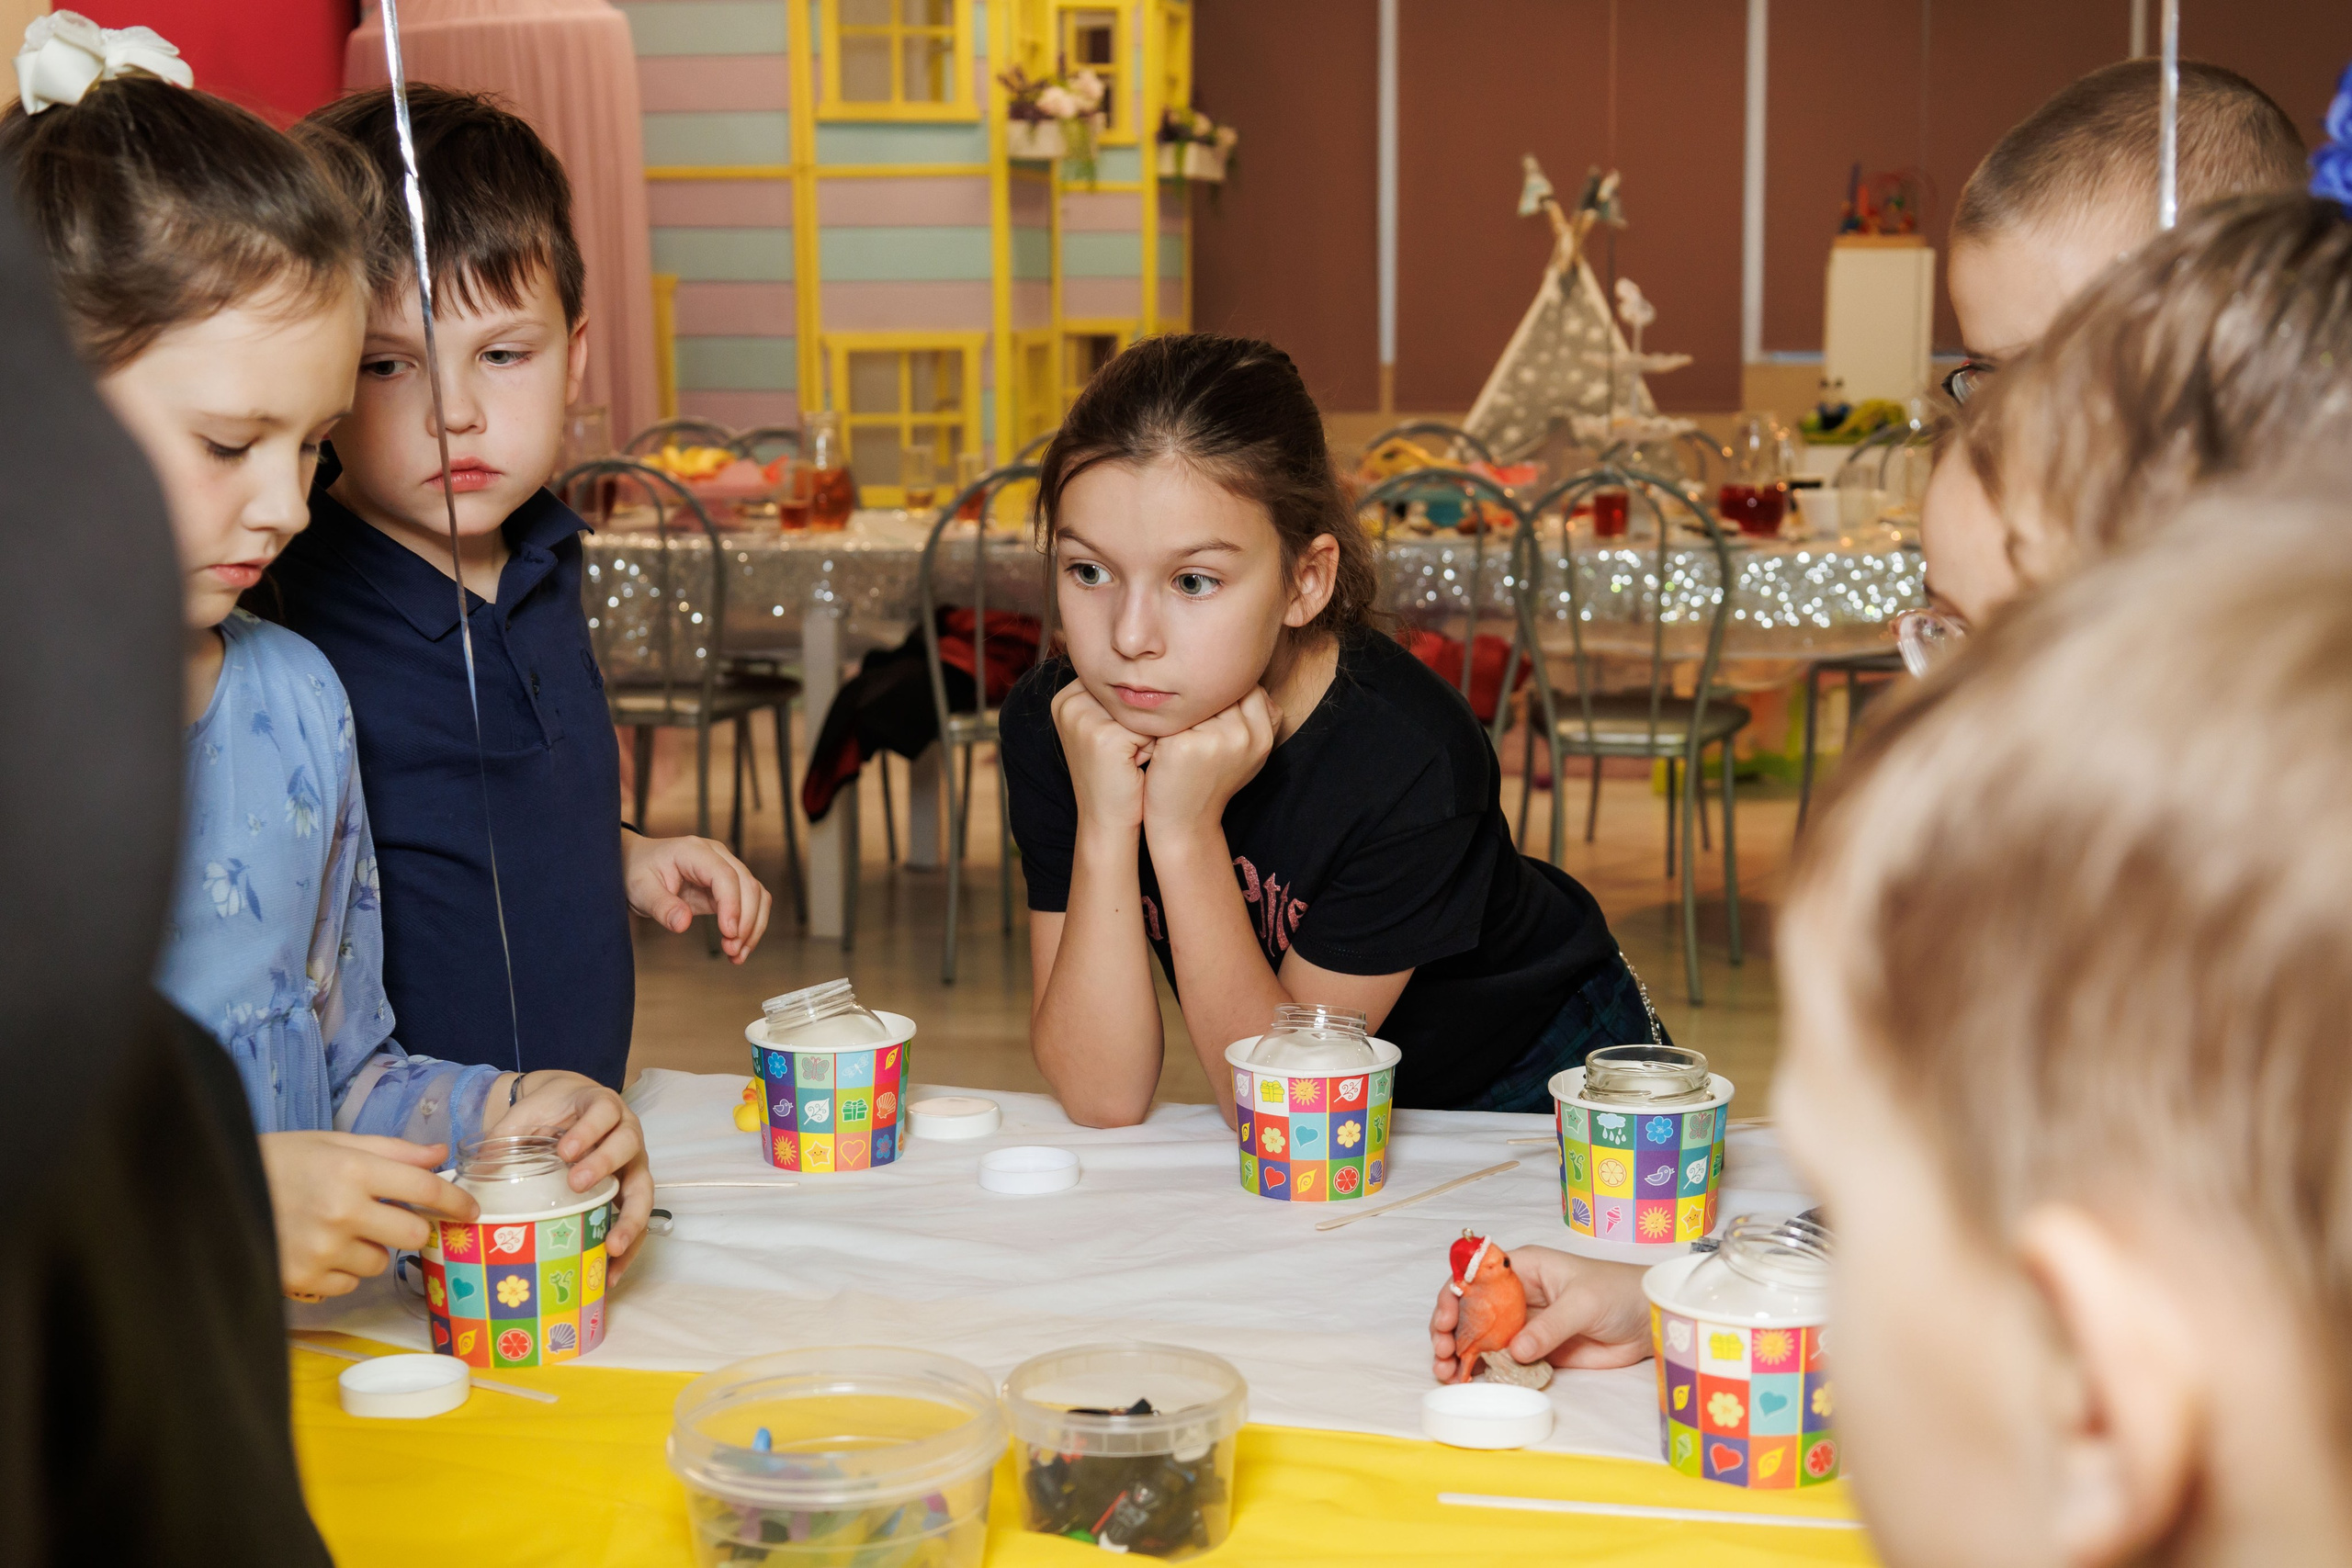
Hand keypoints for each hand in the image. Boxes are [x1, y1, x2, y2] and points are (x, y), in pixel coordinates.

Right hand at [258, 1131, 476, 1299]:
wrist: (210, 1190)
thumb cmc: (278, 1160)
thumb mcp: (332, 1142)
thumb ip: (391, 1150)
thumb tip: (440, 1155)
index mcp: (353, 1169)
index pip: (424, 1188)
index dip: (455, 1201)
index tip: (470, 1210)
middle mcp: (342, 1211)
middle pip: (412, 1233)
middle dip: (408, 1226)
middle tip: (387, 1216)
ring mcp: (322, 1249)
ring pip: (380, 1262)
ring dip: (370, 1249)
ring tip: (337, 1229)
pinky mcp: (302, 1278)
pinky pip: (347, 1284)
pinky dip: (341, 1271)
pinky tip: (317, 1249)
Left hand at [489, 1071, 655, 1280]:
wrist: (571, 1106)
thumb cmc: (552, 1110)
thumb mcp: (528, 1113)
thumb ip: (506, 1135)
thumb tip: (476, 1173)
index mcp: (603, 1106)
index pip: (604, 1112)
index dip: (589, 1130)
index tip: (564, 1151)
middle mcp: (626, 1132)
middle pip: (629, 1145)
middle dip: (605, 1165)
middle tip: (577, 1184)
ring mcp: (632, 1163)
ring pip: (643, 1188)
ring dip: (630, 1219)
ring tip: (612, 1247)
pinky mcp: (630, 1190)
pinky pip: (637, 1218)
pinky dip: (629, 1244)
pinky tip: (612, 1270)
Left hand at [623, 831, 772, 962]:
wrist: (636, 866)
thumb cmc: (637, 872)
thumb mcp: (641, 890)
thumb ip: (662, 907)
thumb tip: (683, 924)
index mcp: (694, 851)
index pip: (725, 875)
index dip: (732, 904)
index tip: (729, 933)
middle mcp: (716, 856)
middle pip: (748, 885)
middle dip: (746, 921)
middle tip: (732, 950)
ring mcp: (725, 869)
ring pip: (756, 895)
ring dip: (753, 926)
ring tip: (737, 954)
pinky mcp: (728, 886)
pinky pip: (750, 904)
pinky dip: (750, 926)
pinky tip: (739, 947)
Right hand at [1052, 680, 1155, 832]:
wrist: (1106, 820)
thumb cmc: (1114, 774)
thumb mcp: (1106, 728)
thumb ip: (1114, 697)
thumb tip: (1148, 662)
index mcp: (1066, 697)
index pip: (1121, 683)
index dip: (1131, 710)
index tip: (1119, 740)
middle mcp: (1068, 702)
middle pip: (1130, 692)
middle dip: (1139, 721)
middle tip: (1126, 753)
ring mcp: (1083, 718)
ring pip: (1141, 709)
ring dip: (1147, 734)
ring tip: (1131, 759)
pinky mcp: (1104, 736)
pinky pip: (1149, 727)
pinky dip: (1151, 747)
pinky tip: (1134, 766)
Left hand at [1140, 689, 1280, 837]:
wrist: (1186, 824)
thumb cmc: (1210, 783)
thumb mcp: (1245, 752)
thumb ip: (1253, 719)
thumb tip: (1247, 677)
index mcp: (1263, 736)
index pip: (1248, 686)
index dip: (1225, 691)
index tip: (1208, 702)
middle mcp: (1245, 735)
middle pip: (1222, 689)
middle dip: (1203, 694)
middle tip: (1185, 705)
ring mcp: (1216, 739)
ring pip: (1196, 698)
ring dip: (1183, 704)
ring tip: (1171, 716)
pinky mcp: (1184, 744)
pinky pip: (1172, 713)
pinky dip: (1162, 718)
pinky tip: (1155, 729)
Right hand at [1429, 1246, 1653, 1380]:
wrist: (1649, 1319)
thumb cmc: (1619, 1292)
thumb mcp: (1583, 1303)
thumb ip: (1549, 1326)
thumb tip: (1515, 1351)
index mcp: (1524, 1268)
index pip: (1476, 1276)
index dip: (1454, 1295)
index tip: (1444, 1319)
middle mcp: (1517, 1295)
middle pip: (1470, 1310)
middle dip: (1449, 1329)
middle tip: (1442, 1353)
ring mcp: (1524, 1325)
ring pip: (1480, 1338)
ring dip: (1459, 1355)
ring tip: (1446, 1374)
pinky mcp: (1536, 1352)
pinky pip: (1502, 1362)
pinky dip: (1482, 1373)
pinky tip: (1467, 1384)